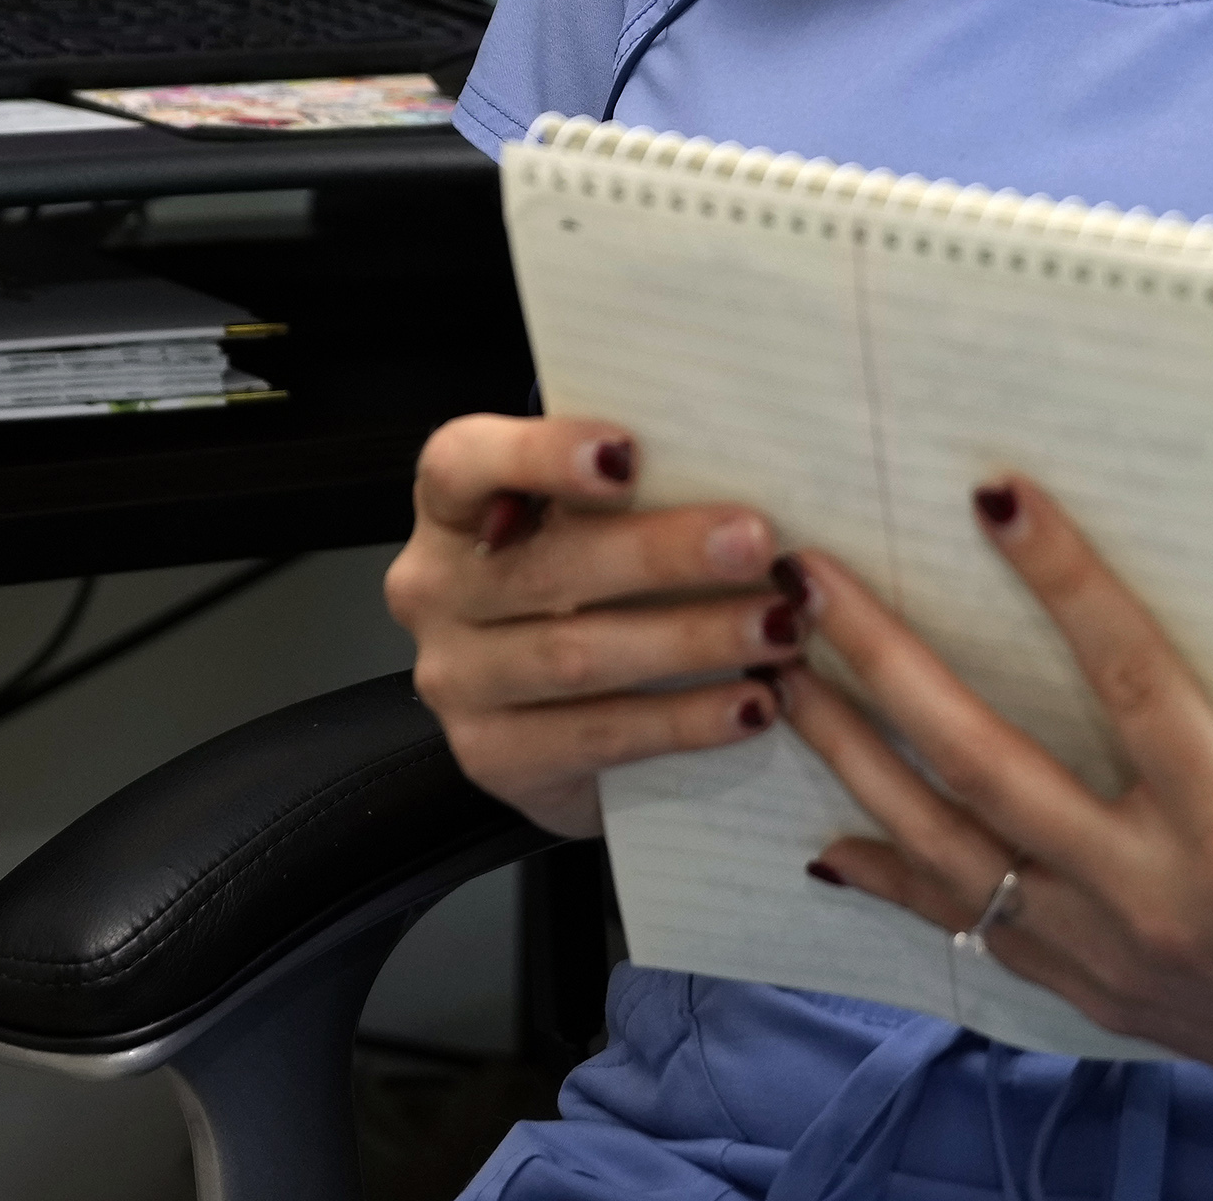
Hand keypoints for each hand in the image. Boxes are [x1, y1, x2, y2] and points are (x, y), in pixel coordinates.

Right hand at [385, 412, 801, 836]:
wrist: (553, 719)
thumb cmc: (588, 588)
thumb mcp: (590, 524)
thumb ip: (633, 490)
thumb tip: (746, 463)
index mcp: (451, 508)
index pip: (464, 464)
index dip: (538, 456)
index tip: (625, 454)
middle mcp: (435, 590)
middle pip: (544, 567)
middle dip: (660, 553)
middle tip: (755, 542)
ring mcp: (456, 680)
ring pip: (575, 656)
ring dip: (690, 639)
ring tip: (778, 626)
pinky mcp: (493, 757)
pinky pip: (597, 736)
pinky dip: (683, 719)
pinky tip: (750, 703)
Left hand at [786, 479, 1212, 1165]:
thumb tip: (1153, 634)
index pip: (1133, 683)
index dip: (1065, 583)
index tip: (996, 498)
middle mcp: (1159, 900)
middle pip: (990, 766)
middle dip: (890, 664)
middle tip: (817, 579)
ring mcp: (1115, 958)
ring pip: (950, 852)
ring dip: (857, 760)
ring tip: (788, 679)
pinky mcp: (1097, 996)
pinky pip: (973, 929)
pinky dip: (895, 878)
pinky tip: (827, 831)